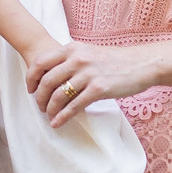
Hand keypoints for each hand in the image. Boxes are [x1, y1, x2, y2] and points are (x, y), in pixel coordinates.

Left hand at [27, 39, 156, 126]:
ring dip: (50, 109)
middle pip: (47, 81)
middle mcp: (78, 59)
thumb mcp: (89, 52)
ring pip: (59, 95)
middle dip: (39, 97)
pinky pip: (74, 106)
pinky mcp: (99, 89)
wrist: (141, 64)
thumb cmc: (115, 60)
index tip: (30, 89)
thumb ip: (71, 59)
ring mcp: (88, 74)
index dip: (31, 78)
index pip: (41, 62)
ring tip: (49, 116)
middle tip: (39, 106)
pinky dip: (62, 117)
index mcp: (72, 48)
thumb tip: (52, 74)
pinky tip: (57, 123)